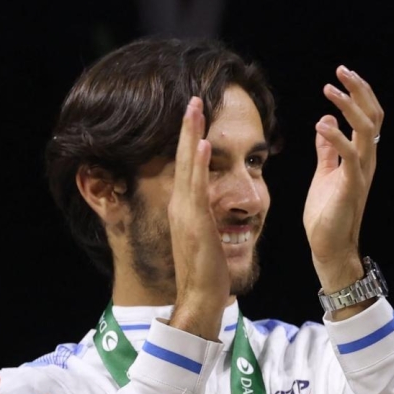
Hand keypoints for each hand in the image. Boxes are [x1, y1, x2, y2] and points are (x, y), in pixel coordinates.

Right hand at [167, 98, 229, 340]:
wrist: (201, 295)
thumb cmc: (207, 270)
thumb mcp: (206, 235)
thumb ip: (205, 217)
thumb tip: (211, 205)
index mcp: (185, 207)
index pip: (187, 166)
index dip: (191, 140)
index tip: (196, 115)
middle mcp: (181, 205)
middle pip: (184, 158)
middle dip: (189, 128)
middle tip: (193, 98)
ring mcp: (185, 212)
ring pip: (189, 165)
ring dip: (192, 135)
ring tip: (195, 107)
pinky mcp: (195, 221)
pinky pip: (197, 187)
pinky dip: (199, 164)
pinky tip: (204, 144)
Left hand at [305, 66, 380, 291]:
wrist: (329, 247)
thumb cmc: (326, 214)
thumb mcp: (324, 174)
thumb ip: (327, 150)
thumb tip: (325, 122)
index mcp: (361, 156)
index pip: (368, 117)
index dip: (360, 94)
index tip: (343, 75)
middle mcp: (366, 161)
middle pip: (372, 116)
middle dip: (359, 90)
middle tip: (342, 70)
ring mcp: (361, 172)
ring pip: (365, 130)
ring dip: (349, 106)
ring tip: (331, 89)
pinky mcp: (351, 185)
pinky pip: (349, 155)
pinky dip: (337, 136)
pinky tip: (323, 124)